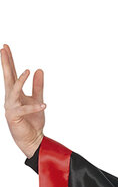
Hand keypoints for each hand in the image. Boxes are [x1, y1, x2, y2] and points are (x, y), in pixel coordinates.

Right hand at [2, 42, 45, 157]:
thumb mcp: (38, 100)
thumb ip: (38, 86)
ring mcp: (10, 107)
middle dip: (6, 63)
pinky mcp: (14, 117)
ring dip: (20, 81)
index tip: (5, 47)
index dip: (9, 61)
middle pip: (7, 77)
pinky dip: (34, 107)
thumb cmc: (33, 121)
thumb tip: (38, 70)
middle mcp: (10, 98)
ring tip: (28, 71)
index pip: (11, 74)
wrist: (33, 139)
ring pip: (13, 91)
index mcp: (15, 93)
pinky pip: (24, 109)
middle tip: (3, 48)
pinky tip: (43, 105)